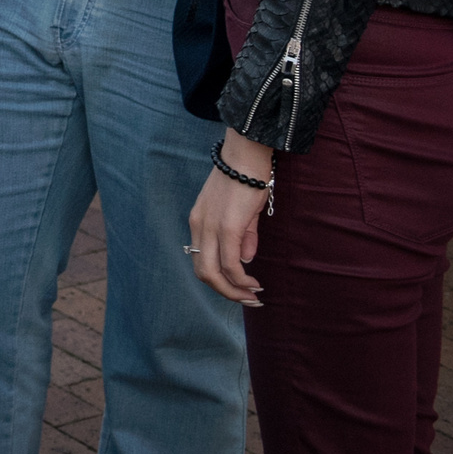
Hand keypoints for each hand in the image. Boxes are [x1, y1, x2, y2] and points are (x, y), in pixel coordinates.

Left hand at [187, 130, 270, 303]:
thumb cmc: (246, 179)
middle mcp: (199, 226)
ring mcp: (210, 227)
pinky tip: (254, 283)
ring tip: (253, 295)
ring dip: (234, 290)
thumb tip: (246, 260)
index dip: (218, 279)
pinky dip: (241, 279)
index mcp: (198, 222)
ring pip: (213, 273)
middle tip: (247, 299)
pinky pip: (230, 263)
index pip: (200, 259)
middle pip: (202, 273)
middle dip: (225, 292)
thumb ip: (243, 237)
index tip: (239, 287)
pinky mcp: (227, 226)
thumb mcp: (240, 211)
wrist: (246, 154)